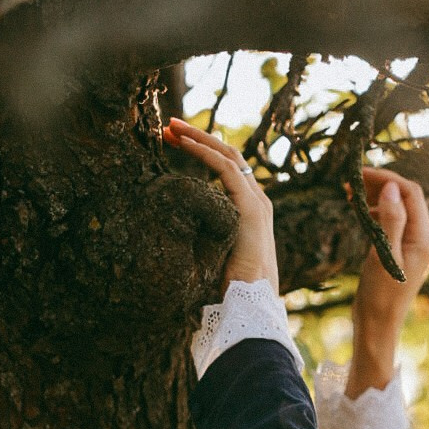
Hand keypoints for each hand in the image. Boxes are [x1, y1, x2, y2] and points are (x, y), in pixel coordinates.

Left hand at [163, 118, 278, 294]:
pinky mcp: (250, 207)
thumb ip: (204, 235)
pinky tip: (182, 143)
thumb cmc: (230, 288)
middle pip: (228, 156)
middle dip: (198, 137)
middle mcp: (258, 200)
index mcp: (251, 210)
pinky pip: (224, 168)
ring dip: (197, 137)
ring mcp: (257, 202)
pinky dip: (202, 151)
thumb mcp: (213, 252)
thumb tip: (176, 233)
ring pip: (226, 155)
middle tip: (170, 126)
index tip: (176, 142)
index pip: (228, 169)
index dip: (203, 151)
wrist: (251, 302)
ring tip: (171, 127)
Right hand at [348, 168, 428, 395]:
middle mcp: (424, 238)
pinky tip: (359, 212)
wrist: (378, 324)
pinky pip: (392, 222)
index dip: (386, 178)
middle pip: (406, 198)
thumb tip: (392, 188)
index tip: (360, 174)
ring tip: (350, 194)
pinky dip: (376, 212)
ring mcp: (414, 244)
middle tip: (351, 182)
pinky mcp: (402, 250)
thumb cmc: (381, 296)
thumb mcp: (383, 256)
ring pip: (398, 208)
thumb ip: (391, 221)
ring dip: (376, 197)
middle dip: (380, 185)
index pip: (410, 193)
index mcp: (424, 238)